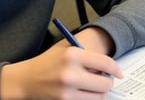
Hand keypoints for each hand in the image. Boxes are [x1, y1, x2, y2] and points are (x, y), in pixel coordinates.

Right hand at [0, 29, 122, 98]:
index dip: (116, 69)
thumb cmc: (47, 63)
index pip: (105, 63)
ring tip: (94, 88)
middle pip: (105, 83)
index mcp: (73, 54)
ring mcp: (67, 91)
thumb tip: (108, 65)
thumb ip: (86, 54)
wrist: (26, 80)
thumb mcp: (65, 49)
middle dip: (107, 82)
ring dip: (100, 93)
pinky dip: (90, 99)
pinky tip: (85, 93)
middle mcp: (70, 73)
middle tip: (104, 80)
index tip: (118, 73)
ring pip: (99, 97)